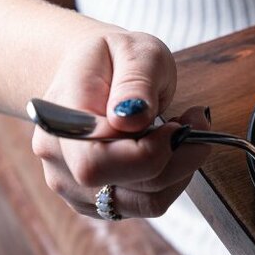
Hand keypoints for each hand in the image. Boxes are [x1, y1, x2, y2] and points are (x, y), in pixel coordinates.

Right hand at [31, 30, 212, 218]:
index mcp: (60, 121)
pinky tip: (169, 148)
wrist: (91, 72)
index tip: (180, 123)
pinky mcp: (98, 199)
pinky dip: (171, 179)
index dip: (149, 152)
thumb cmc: (114, 58)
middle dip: (177, 159)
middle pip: (126, 188)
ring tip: (185, 131)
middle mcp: (59, 160)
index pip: (98, 162)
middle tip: (195, 122)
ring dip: (181, 170)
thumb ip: (135, 81)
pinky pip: (147, 204)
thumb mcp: (134, 50)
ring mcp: (75, 185)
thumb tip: (132, 118)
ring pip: (145, 203)